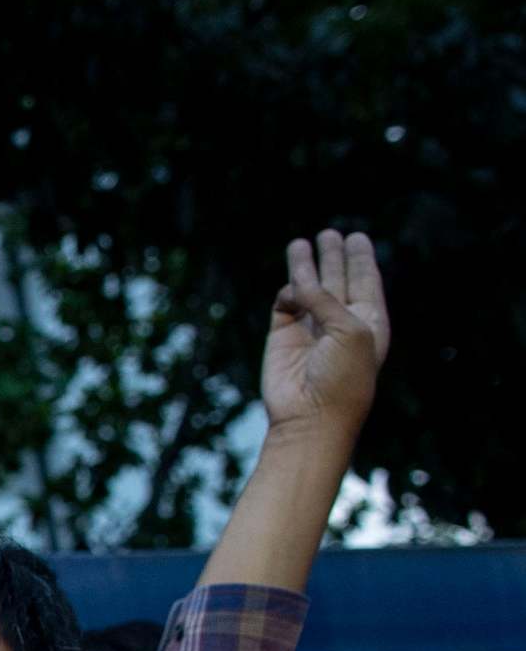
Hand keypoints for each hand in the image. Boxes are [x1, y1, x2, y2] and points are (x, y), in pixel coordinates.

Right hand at [261, 230, 388, 439]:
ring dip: (304, 266)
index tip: (357, 238)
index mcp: (368, 322)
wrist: (311, 416)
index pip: (365, 281)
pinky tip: (291, 290)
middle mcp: (339, 323)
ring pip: (307, 288)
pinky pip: (285, 304)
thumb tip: (298, 283)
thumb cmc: (343, 376)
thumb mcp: (350, 330)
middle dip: (333, 257)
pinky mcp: (282, 336)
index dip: (361, 259)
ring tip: (300, 243)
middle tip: (330, 234)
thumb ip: (327, 299)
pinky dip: (287, 294)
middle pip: (337, 279)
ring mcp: (310, 329)